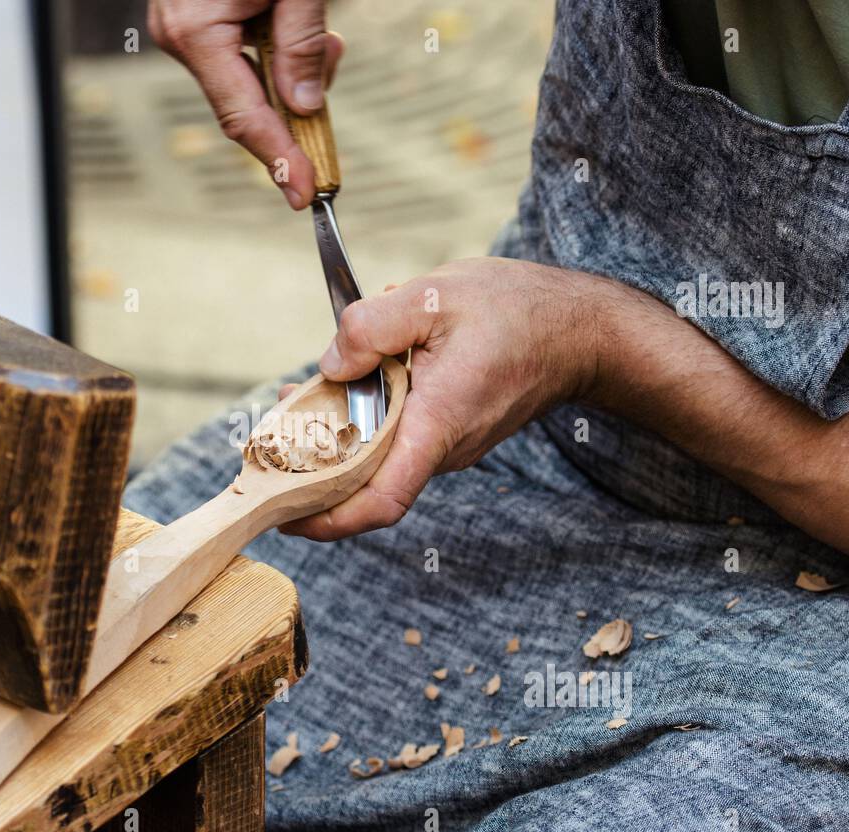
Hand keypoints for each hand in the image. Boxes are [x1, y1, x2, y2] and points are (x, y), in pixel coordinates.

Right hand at [148, 0, 342, 207]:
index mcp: (197, 31)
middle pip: (246, 103)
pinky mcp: (191, 17)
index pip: (243, 117)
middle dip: (295, 100)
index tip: (304, 192)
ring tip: (315, 25)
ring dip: (287, 65)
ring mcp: (180, 26)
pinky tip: (290, 15)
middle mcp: (179, 34)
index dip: (279, 158)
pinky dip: (271, 46)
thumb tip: (305, 107)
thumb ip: (301, 44)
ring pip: (245, 78)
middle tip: (330, 56)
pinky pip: (235, 52)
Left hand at [279, 257, 618, 539]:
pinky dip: (366, 417)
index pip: (382, 499)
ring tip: (301, 397)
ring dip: (337, 435)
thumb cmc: (519, 311)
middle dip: (312, 466)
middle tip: (269, 439)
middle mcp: (443, 447)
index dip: (328, 519)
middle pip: (366, 479)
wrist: (579, 331)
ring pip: (379, 455)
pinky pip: (398, 437)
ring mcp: (448, 444)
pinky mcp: (450, 432)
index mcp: (438, 423)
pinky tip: (350, 378)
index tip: (285, 516)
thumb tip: (328, 364)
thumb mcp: (435, 295)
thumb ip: (370, 325)